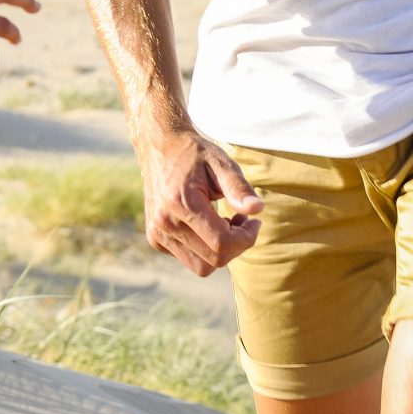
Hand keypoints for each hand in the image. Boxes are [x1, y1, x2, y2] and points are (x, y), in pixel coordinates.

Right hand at [137, 124, 261, 276]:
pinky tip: (207, 225)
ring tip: (225, 223)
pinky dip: (205, 249)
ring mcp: (157, 232)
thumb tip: (257, 209)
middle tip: (242, 221)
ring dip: (221, 251)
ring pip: (201, 266)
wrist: (158, 146)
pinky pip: (189, 259)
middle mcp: (164, 222)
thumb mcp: (221, 162)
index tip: (255, 221)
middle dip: (237, 246)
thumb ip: (239, 187)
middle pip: (214, 260)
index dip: (246, 238)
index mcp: (180, 203)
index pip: (222, 243)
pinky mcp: (155, 238)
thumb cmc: (194, 153)